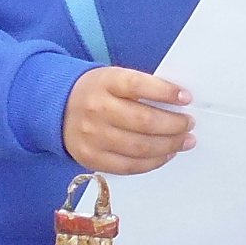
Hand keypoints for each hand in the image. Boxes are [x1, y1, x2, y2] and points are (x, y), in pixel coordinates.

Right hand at [63, 66, 193, 173]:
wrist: (57, 108)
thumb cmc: (97, 92)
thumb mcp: (114, 78)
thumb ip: (141, 88)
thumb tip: (178, 103)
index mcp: (105, 82)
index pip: (138, 86)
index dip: (165, 92)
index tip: (186, 98)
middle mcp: (97, 109)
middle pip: (143, 121)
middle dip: (174, 125)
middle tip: (189, 124)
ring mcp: (92, 136)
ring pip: (139, 147)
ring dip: (169, 146)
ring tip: (184, 141)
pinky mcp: (91, 158)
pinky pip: (128, 166)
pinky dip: (152, 162)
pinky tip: (165, 154)